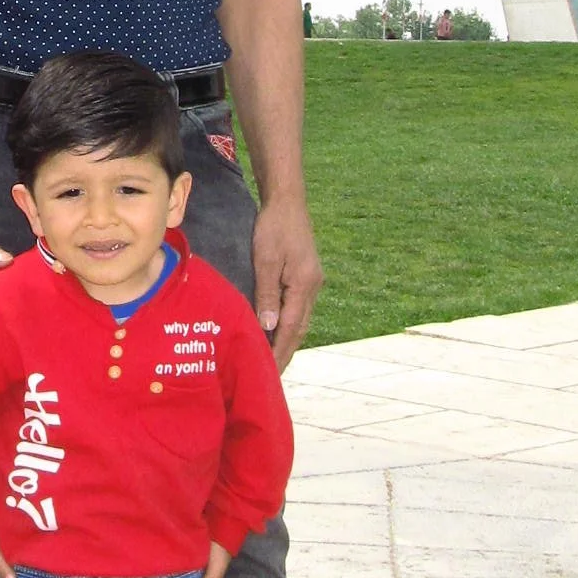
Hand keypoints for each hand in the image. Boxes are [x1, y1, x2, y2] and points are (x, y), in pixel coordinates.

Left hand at [251, 195, 322, 367]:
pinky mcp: (306, 275)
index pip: (291, 328)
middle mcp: (312, 287)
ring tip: (273, 360)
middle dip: (286, 352)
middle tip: (272, 376)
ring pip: (300, 319)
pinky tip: (278, 331)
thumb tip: (268, 326)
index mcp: (304, 285)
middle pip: (299, 328)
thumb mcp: (265, 260)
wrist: (287, 200)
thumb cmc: (273, 227)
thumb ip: (267, 294)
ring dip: (287, 340)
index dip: (280, 352)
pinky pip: (298, 308)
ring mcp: (311, 281)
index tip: (270, 373)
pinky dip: (289, 324)